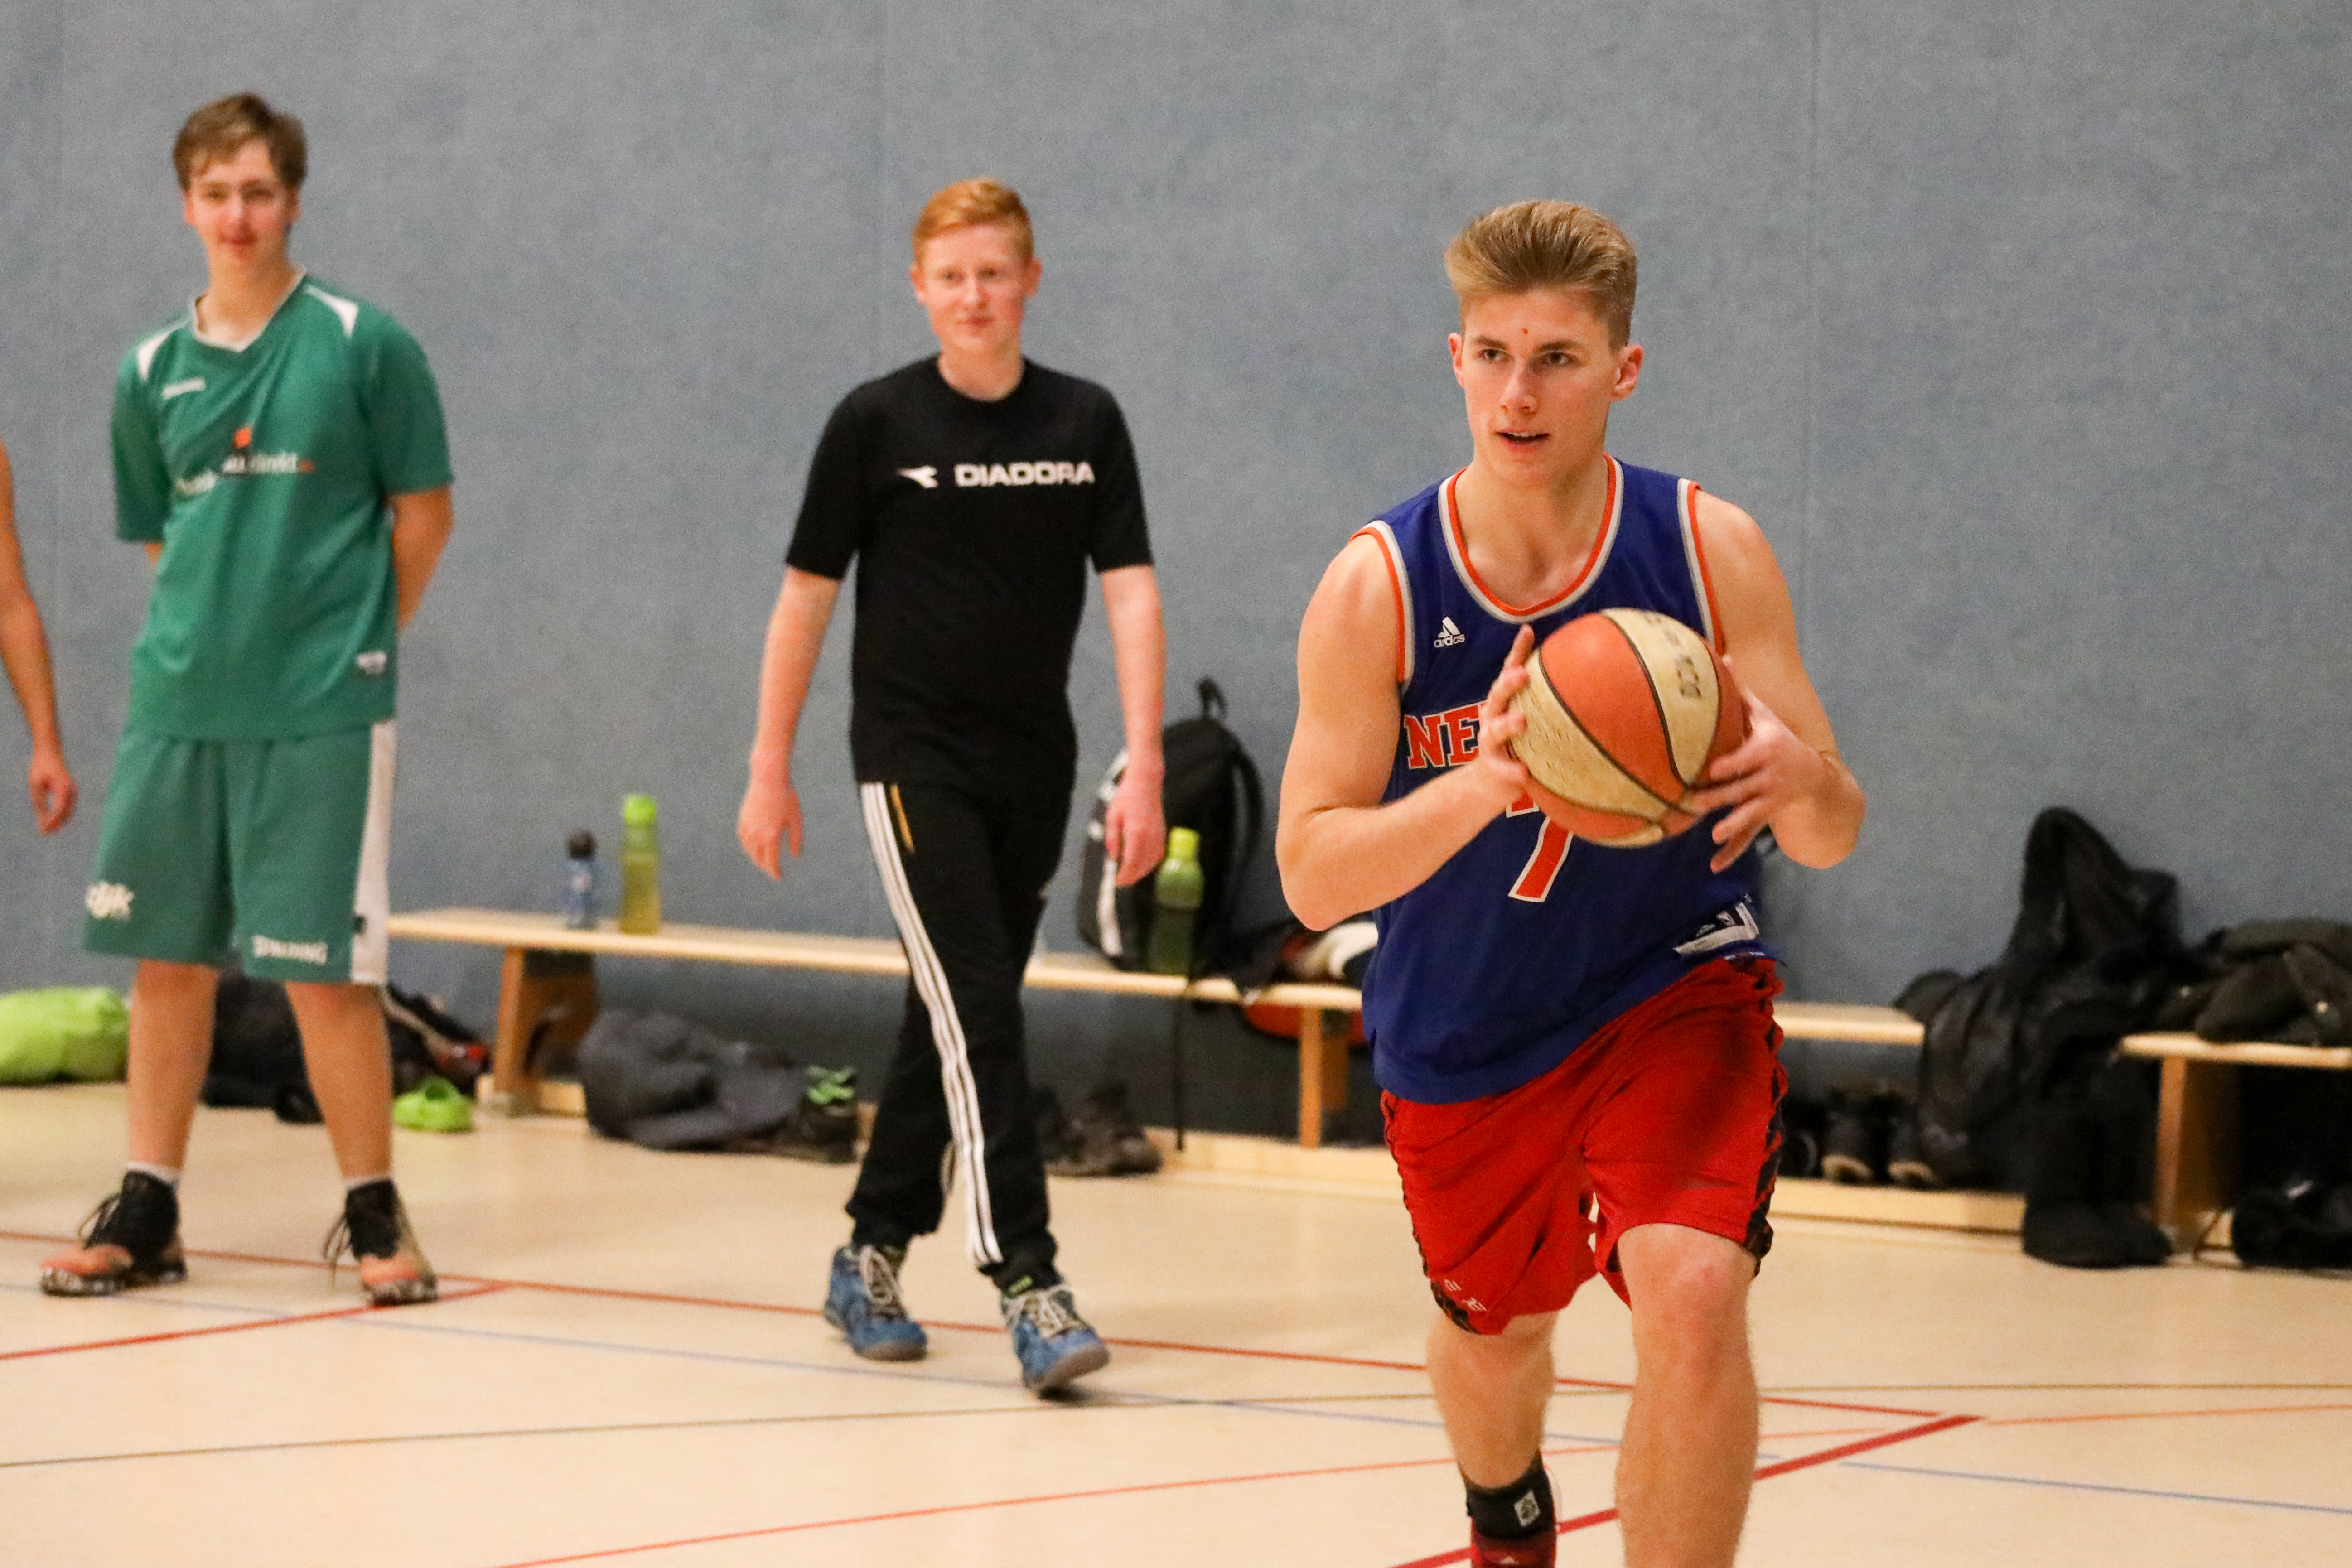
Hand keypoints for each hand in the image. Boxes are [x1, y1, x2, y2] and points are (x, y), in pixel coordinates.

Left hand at [28, 748, 74, 834]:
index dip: (51, 822)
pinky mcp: (71, 792)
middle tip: (44, 833)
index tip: (43, 831)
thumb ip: (39, 802)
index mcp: (63, 789)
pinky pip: (67, 807)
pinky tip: (50, 817)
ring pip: (68, 812)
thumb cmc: (41, 768)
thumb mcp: (36, 785)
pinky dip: (60, 814)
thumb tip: (42, 820)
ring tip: (46, 828)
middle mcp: (72, 791)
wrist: (50, 753)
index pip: (59, 810)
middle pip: (66, 814)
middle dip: (56, 824)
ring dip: (58, 820)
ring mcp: (73, 792)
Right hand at [736, 768, 802, 879]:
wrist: (768, 778)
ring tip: (763, 860)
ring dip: (756, 857)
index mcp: (771, 836)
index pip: (771, 862)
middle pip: (758, 859)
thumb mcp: (795, 819)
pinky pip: (743, 838)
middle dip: (765, 867)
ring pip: (749, 850)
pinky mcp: (742, 819)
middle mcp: (756, 835)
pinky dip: (748, 846)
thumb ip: (796, 839)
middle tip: (772, 870)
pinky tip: (752, 846)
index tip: (779, 877)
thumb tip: (795, 856)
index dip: (774, 872)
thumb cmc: (786, 797)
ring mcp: (747, 827)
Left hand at [1103, 763, 1165, 887]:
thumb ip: (1112, 839)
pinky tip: (1141, 864)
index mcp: (1136, 833)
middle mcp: (1150, 837)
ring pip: (1152, 863)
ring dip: (1141, 872)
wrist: (1145, 784)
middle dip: (1131, 877)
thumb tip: (1113, 857)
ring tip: (1129, 875)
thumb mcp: (1112, 817)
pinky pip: (1158, 855)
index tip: (1115, 881)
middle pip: (1142, 866)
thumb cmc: (1126, 798)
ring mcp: (1158, 836)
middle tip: (1120, 881)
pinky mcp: (1163, 834)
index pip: (1130, 863)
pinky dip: (1150, 863)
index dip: (1123, 876)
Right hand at [1468, 625, 1536, 810]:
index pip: (1509, 671)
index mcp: (1504, 702)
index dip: (1517, 651)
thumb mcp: (1533, 720)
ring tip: (1520, 720)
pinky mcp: (1492, 768)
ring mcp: (1489, 743)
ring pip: (1493, 730)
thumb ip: (1551, 703)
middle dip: (1508, 683)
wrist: (1489, 783)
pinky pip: (1503, 769)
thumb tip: (1594, 681)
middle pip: (1497, 695)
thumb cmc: (1519, 744)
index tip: (1528, 630)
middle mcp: (1492, 717)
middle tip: (1523, 674)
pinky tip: (1523, 772)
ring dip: (1506, 724)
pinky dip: (1511, 770)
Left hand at [1688, 662, 1830, 872]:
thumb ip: (1741, 692)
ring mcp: (1768, 800)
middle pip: (1742, 788)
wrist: (1813, 776)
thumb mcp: (1765, 716)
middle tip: (1693, 802)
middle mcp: (1769, 777)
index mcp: (1766, 750)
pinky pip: (1748, 838)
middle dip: (1720, 796)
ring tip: (1714, 834)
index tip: (1711, 769)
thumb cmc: (1777, 739)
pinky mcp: (1765, 819)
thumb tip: (1721, 656)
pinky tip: (1713, 865)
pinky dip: (1731, 853)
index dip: (1731, 763)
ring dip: (1732, 826)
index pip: (1746, 757)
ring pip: (1748, 815)